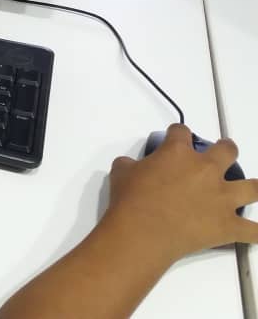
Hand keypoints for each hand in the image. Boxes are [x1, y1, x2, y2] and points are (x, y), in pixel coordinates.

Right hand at [105, 123, 257, 261]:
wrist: (142, 231)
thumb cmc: (129, 199)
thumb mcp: (120, 172)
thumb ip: (130, 163)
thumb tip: (132, 166)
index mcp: (178, 153)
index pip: (181, 132)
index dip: (178, 134)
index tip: (175, 137)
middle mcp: (206, 170)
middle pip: (227, 151)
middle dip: (226, 149)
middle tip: (221, 154)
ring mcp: (222, 198)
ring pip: (253, 188)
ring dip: (253, 187)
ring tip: (249, 189)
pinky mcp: (228, 225)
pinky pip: (254, 231)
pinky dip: (256, 232)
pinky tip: (256, 232)